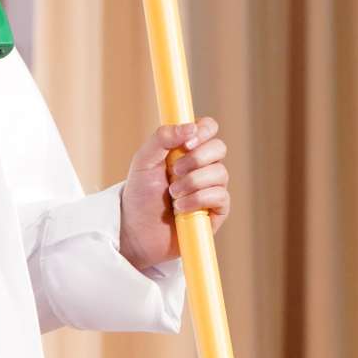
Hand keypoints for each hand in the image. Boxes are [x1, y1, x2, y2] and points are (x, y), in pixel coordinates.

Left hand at [117, 117, 229, 270]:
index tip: (186, 143)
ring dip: (192, 183)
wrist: (137, 230)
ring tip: (173, 195)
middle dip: (195, 159)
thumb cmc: (140, 195)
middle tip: (173, 171)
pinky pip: (220, 196)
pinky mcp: (217, 210)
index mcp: (187, 149)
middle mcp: (203, 166)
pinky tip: (180, 208)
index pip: (208, 128)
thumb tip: (190, 127)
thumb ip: (162, 138)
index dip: (203, 131)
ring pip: (220, 173)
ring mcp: (211, 187)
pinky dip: (198, 200)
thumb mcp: (144, 161)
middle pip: (219, 148)